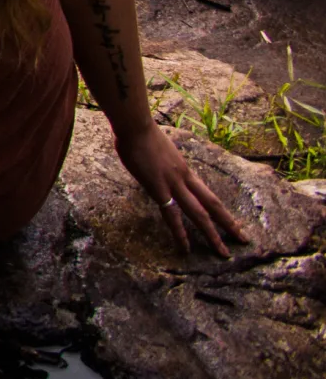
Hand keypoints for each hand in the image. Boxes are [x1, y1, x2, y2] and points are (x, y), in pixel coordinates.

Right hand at [114, 120, 249, 256]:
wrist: (135, 125)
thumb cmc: (140, 132)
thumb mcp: (158, 151)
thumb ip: (161, 163)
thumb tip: (155, 168)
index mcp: (184, 169)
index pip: (208, 195)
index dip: (222, 211)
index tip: (234, 224)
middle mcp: (185, 178)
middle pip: (212, 205)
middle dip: (229, 224)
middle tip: (244, 241)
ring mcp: (173, 183)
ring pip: (199, 213)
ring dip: (212, 234)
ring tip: (223, 253)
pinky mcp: (158, 188)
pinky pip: (172, 215)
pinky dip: (180, 233)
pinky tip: (185, 248)